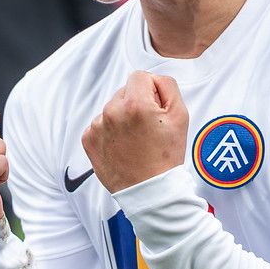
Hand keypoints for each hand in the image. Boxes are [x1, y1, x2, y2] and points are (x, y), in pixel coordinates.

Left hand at [82, 72, 188, 193]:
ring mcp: (97, 127)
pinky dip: (110, 133)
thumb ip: (167, 86)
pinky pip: (100, 125)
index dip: (152, 91)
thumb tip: (151, 79)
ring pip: (112, 109)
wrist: (150, 192)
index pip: (140, 77)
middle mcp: (112, 112)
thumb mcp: (181, 115)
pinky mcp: (88, 140)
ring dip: (122, 118)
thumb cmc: (167, 156)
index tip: (156, 110)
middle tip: (147, 129)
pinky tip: (123, 147)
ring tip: (135, 141)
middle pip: (124, 92)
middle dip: (136, 104)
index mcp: (135, 103)